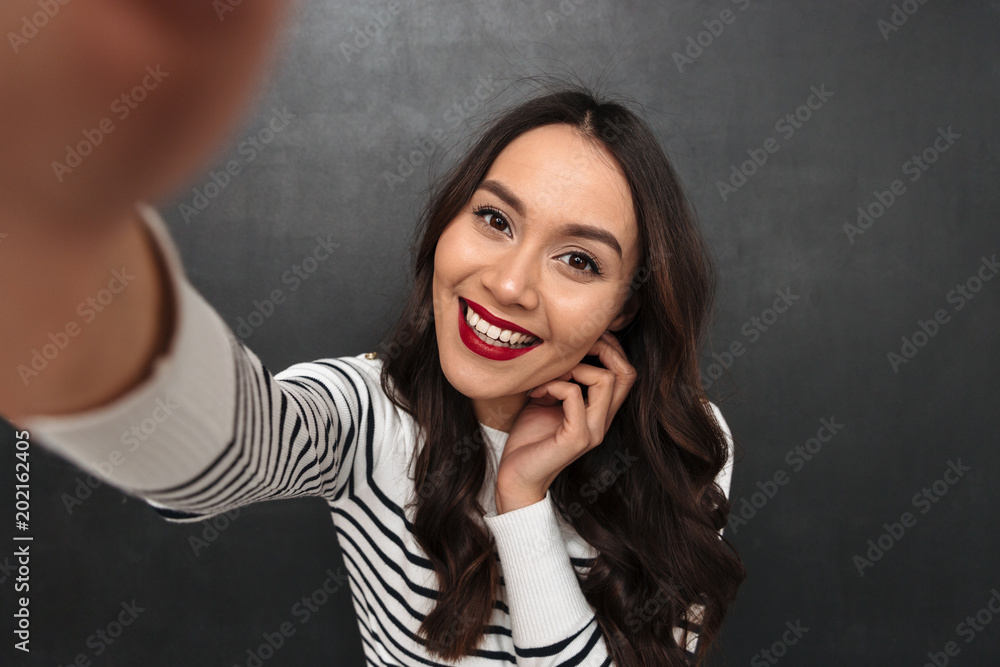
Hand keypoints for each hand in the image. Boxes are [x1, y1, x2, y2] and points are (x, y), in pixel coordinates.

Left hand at [494, 331, 636, 513]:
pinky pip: (574, 395)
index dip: (610, 348)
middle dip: (601, 349)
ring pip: (605, 380)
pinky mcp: (576, 438)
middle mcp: (602, 421)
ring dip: (574, 367)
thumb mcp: (548, 400)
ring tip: (549, 376)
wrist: (516, 477)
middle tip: (569, 350)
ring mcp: (592, 430)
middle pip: (626, 372)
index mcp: (600, 412)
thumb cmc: (529, 439)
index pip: (626, 372)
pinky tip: (536, 393)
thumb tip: (563, 351)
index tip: (578, 343)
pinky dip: (555, 384)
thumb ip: (562, 379)